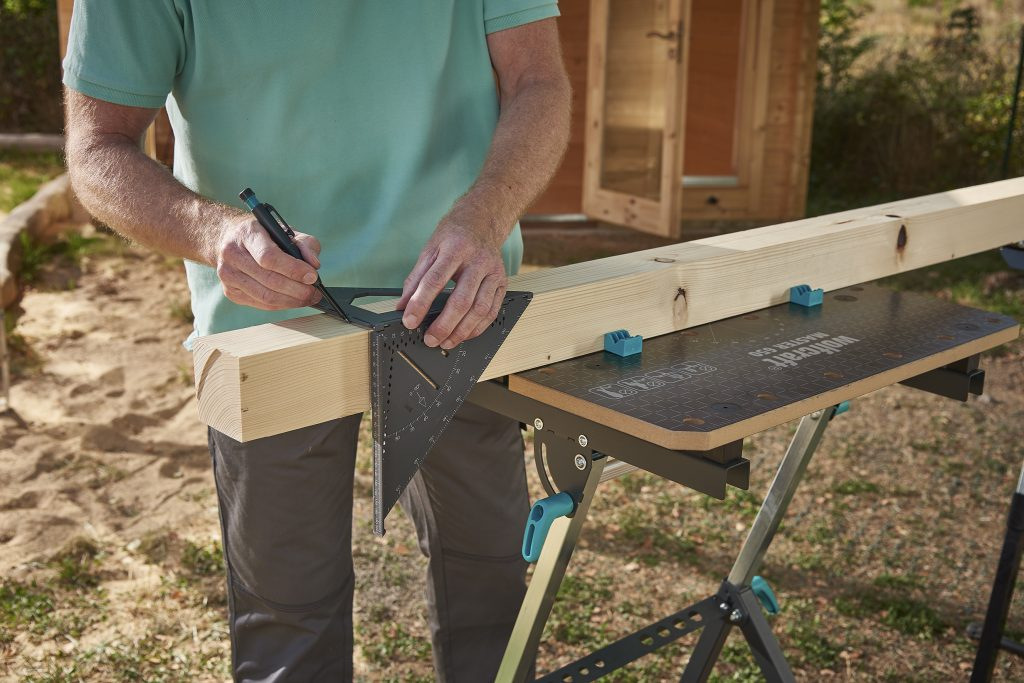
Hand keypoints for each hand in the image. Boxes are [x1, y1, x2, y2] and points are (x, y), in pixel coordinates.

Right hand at [212, 215, 322, 309]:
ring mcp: (228, 275)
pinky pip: (261, 304)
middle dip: (298, 290)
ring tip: (308, 298)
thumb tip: (314, 265)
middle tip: (315, 292)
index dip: (293, 269)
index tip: (312, 276)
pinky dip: (281, 305)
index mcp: (247, 233)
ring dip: (292, 301)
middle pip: (269, 280)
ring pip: (265, 296)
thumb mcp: (286, 230)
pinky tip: (293, 300)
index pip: (269, 257)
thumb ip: (305, 244)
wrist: (229, 239)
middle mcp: (233, 254)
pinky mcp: (230, 291)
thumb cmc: (264, 235)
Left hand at [397, 218, 507, 348]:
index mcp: (456, 248)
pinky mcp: (502, 283)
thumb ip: (415, 279)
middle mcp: (478, 261)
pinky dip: (477, 327)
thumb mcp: (429, 250)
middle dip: (444, 325)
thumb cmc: (454, 236)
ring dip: (462, 331)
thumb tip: (402, 306)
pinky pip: (492, 311)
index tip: (409, 321)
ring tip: (446, 342)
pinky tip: (464, 334)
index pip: (435, 281)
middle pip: (461, 300)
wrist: (481, 222)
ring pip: (480, 309)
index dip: (420, 304)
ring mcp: (494, 273)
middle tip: (430, 339)